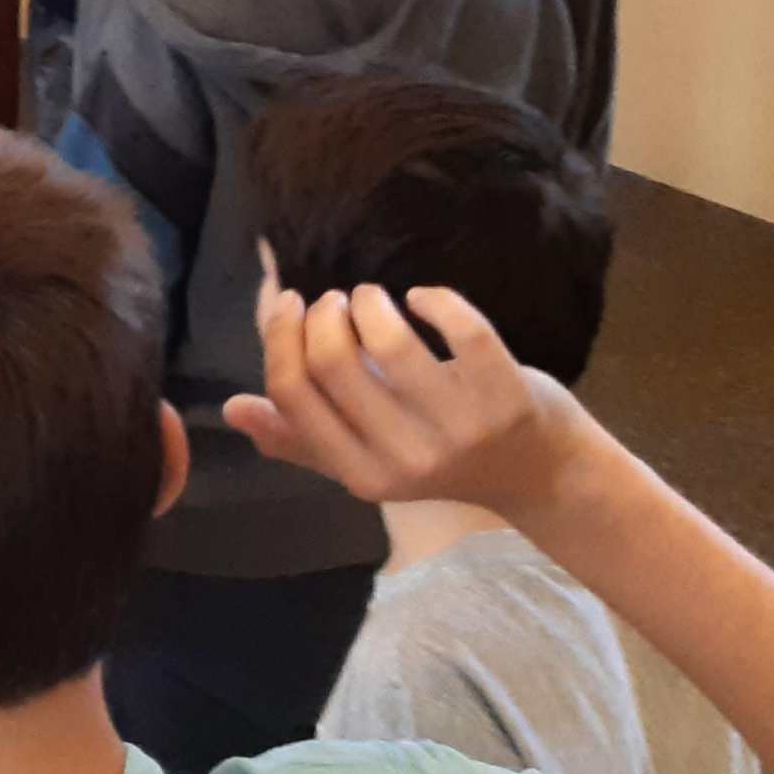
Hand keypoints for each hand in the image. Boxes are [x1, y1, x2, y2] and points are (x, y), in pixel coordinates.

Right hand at [221, 267, 593, 522]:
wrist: (542, 475)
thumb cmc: (444, 458)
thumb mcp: (370, 461)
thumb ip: (302, 438)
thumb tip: (231, 409)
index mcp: (362, 475)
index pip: (293, 395)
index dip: (279, 336)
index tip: (288, 303)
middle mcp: (407, 457)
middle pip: (330, 361)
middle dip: (323, 313)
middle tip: (337, 303)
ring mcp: (460, 427)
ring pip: (387, 339)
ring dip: (370, 301)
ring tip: (373, 299)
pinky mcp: (506, 395)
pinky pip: (458, 326)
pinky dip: (433, 298)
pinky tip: (424, 299)